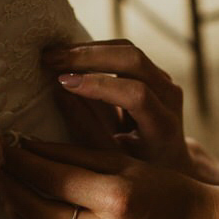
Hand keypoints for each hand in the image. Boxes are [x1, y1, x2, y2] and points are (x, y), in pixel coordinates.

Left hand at [0, 139, 213, 218]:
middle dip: (10, 185)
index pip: (52, 176)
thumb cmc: (164, 188)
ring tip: (4, 191)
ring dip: (16, 213)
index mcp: (117, 196)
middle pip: (39, 207)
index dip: (22, 160)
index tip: (4, 145)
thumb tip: (29, 146)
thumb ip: (76, 155)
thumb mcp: (125, 162)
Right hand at [42, 40, 218, 183]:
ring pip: (127, 49)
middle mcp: (169, 97)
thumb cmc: (138, 169)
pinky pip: (123, 52)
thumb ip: (88, 129)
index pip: (136, 94)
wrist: (169, 165)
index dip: (99, 85)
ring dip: (87, 49)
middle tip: (50, 59)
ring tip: (52, 55)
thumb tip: (61, 92)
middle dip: (88, 56)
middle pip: (133, 59)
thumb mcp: (113, 160)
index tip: (63, 82)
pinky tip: (67, 57)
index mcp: (164, 125)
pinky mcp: (152, 72)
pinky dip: (94, 51)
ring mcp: (163, 80)